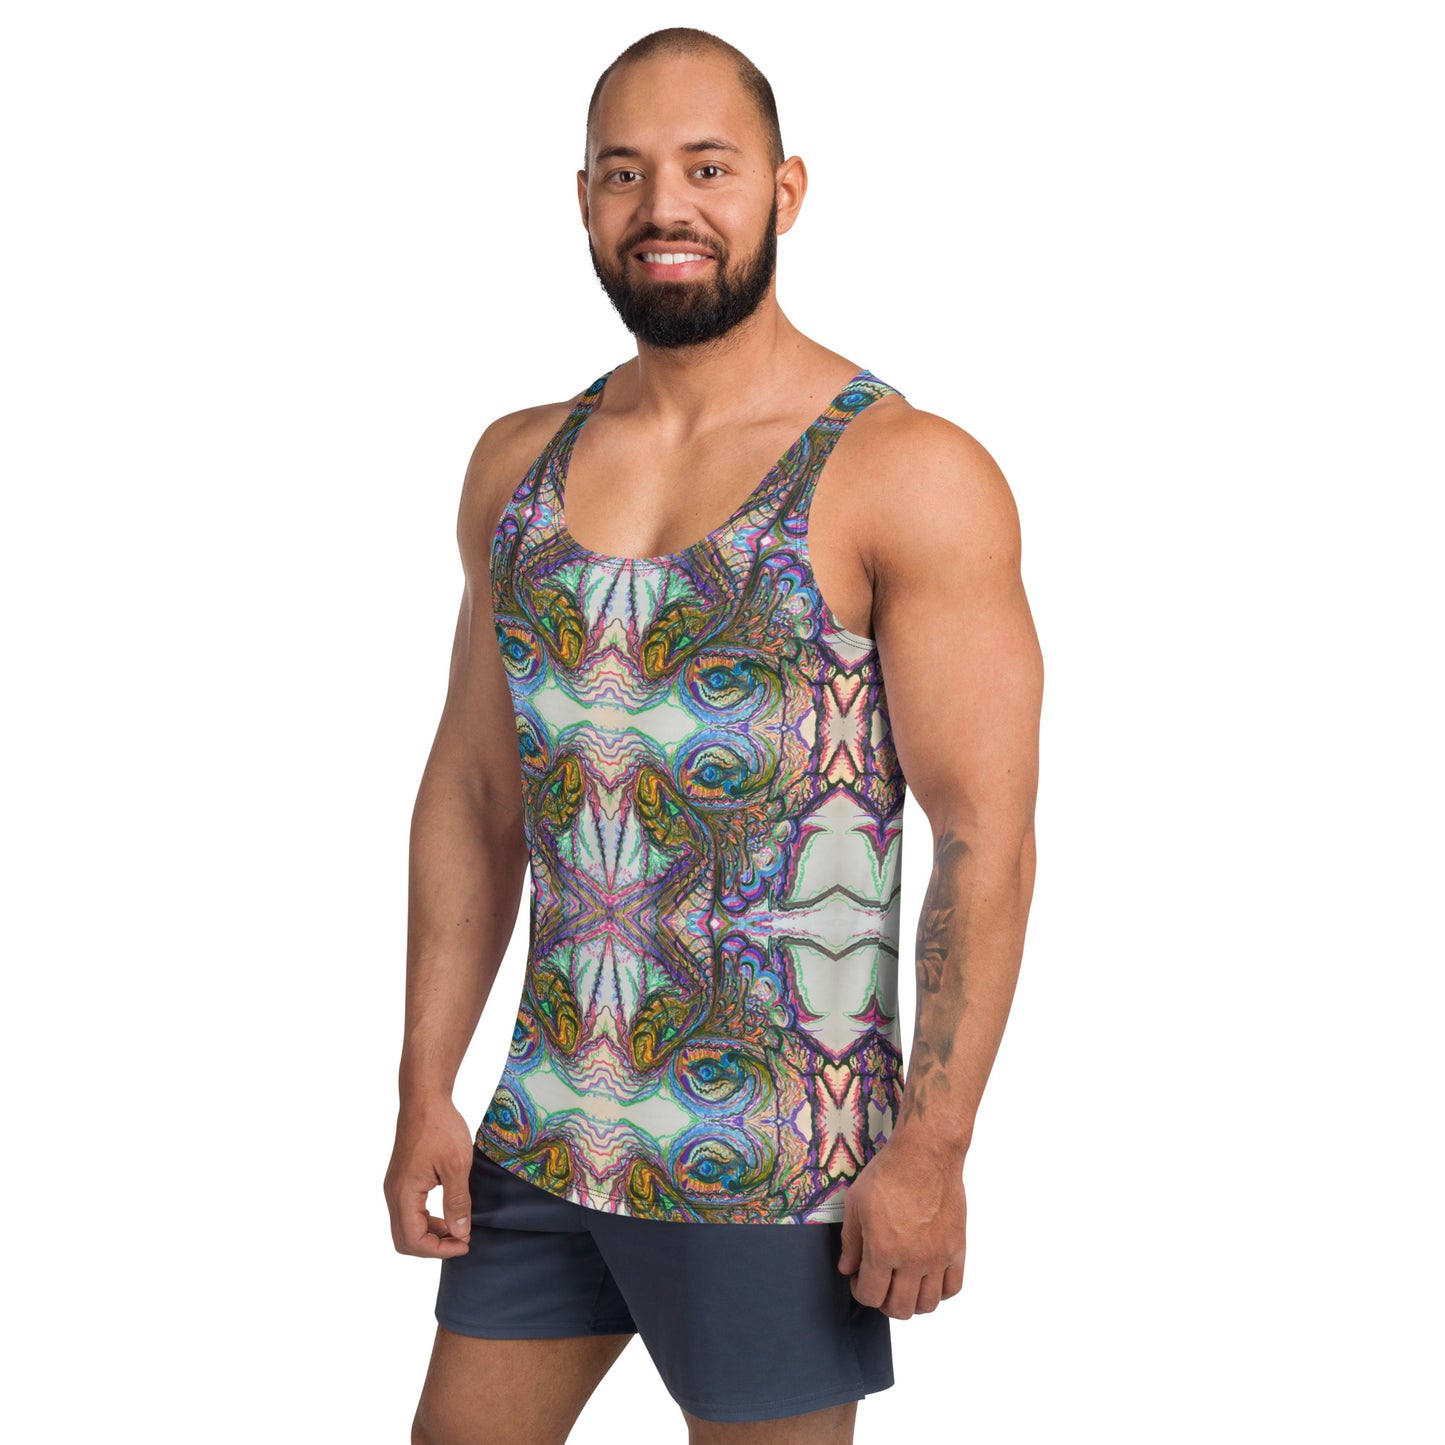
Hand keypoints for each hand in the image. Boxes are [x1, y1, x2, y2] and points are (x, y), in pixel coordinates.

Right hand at [383, 1100, 476, 1258]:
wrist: (424, 1100)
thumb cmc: (440, 1128)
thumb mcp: (456, 1166)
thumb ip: (457, 1202)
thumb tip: (460, 1233)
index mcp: (403, 1193)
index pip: (413, 1240)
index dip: (439, 1250)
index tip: (465, 1243)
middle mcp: (393, 1194)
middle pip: (405, 1240)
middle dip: (433, 1247)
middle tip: (461, 1241)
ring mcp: (395, 1187)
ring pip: (406, 1227)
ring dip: (430, 1235)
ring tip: (458, 1229)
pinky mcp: (401, 1180)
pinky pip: (409, 1212)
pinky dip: (426, 1221)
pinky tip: (448, 1214)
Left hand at [836, 1134, 966, 1318]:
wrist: (925, 1154)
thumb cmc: (889, 1174)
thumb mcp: (855, 1203)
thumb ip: (850, 1242)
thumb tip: (848, 1268)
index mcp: (883, 1249)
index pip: (871, 1296)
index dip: (860, 1292)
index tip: (859, 1279)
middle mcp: (912, 1259)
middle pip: (900, 1308)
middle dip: (884, 1302)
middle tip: (880, 1284)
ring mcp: (937, 1256)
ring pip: (928, 1305)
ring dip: (912, 1302)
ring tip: (903, 1284)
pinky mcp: (956, 1248)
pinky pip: (953, 1288)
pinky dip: (940, 1291)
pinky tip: (927, 1278)